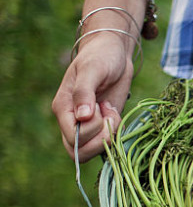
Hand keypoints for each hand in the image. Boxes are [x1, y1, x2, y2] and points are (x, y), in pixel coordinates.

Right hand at [52, 32, 133, 160]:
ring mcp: (87, 126)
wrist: (114, 54)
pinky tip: (116, 116)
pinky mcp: (102, 126)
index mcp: (63, 108)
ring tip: (112, 113)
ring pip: (92, 151)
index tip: (100, 107)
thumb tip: (82, 117)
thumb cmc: (101, 57)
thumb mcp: (92, 70)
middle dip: (100, 138)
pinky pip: (105, 144)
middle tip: (109, 114)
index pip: (72, 138)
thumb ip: (85, 92)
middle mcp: (72, 120)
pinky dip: (115, 135)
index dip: (90, 130)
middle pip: (80, 150)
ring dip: (108, 137)